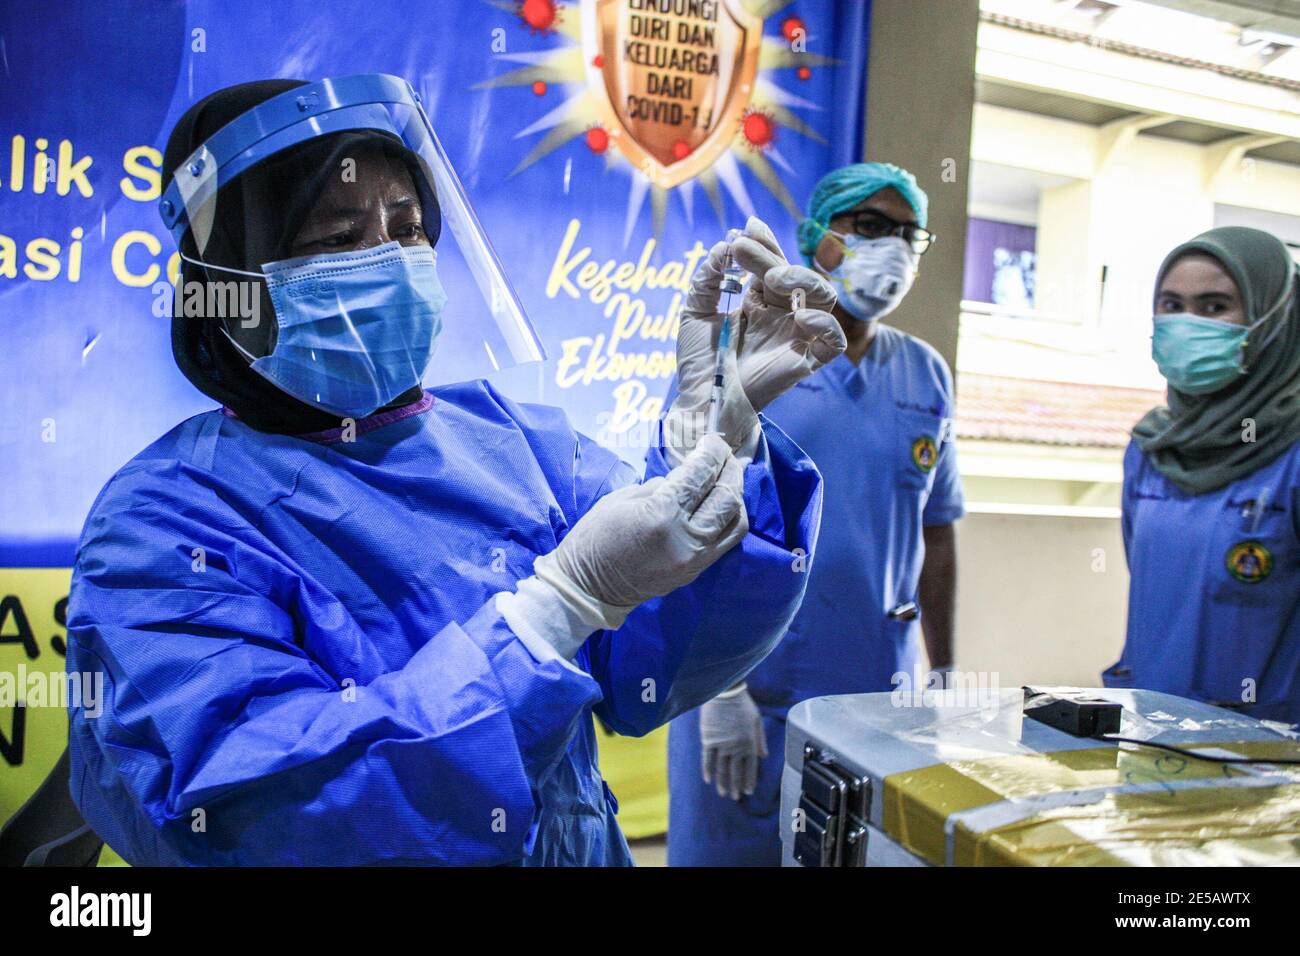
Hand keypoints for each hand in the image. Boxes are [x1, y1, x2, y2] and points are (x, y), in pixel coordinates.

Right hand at [534, 434, 747, 626]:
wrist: (588, 588)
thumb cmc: (595, 537)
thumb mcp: (622, 499)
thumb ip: (661, 486)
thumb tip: (687, 477)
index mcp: (662, 515)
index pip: (700, 475)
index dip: (711, 452)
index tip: (712, 440)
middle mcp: (686, 538)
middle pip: (727, 497)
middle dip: (730, 469)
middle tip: (723, 455)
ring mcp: (695, 559)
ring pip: (735, 522)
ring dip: (735, 496)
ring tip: (726, 479)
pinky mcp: (696, 572)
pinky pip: (726, 541)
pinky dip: (728, 519)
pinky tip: (719, 506)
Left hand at [668, 217, 844, 460]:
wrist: (700, 398)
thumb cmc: (700, 360)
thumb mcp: (695, 309)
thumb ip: (708, 277)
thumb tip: (724, 246)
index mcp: (759, 301)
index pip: (772, 263)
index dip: (764, 243)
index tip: (744, 229)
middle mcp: (782, 315)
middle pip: (795, 274)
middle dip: (770, 255)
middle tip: (742, 249)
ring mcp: (796, 337)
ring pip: (824, 297)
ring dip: (802, 278)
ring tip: (771, 277)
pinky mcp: (805, 362)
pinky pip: (833, 341)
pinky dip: (826, 324)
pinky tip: (800, 315)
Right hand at [700, 685, 766, 799]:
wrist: (724, 693)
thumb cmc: (742, 704)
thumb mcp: (756, 720)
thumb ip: (760, 740)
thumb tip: (764, 756)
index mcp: (749, 742)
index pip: (750, 766)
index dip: (749, 780)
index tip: (748, 791)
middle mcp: (736, 747)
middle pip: (735, 771)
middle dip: (736, 785)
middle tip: (735, 797)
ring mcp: (721, 744)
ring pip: (722, 768)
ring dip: (722, 782)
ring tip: (723, 793)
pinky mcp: (709, 739)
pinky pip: (707, 758)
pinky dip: (708, 770)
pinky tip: (708, 780)